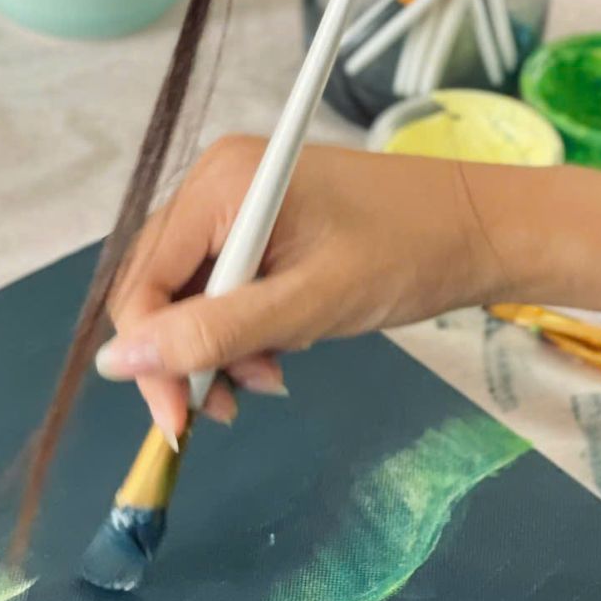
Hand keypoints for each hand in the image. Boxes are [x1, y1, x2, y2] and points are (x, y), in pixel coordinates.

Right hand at [96, 138, 520, 439]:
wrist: (483, 229)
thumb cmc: (408, 255)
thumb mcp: (308, 305)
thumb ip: (213, 334)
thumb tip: (117, 362)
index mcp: (222, 181)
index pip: (144, 279)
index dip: (150, 354)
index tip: (179, 419)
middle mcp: (217, 181)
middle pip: (161, 287)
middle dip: (190, 355)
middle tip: (232, 405)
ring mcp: (239, 200)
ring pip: (192, 294)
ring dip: (219, 349)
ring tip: (272, 375)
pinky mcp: (262, 222)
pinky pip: (226, 285)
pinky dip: (244, 329)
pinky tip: (282, 347)